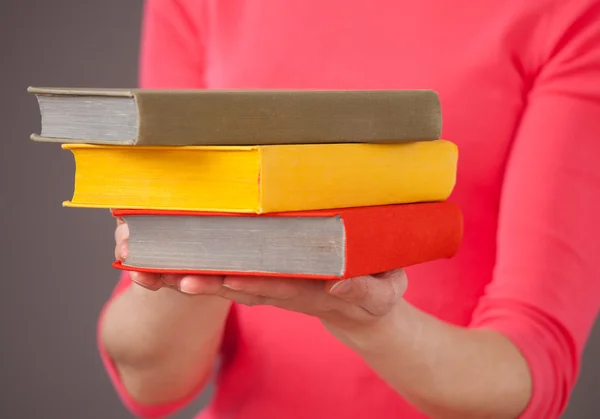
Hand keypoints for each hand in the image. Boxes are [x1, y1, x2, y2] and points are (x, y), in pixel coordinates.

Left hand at [115, 217, 407, 345]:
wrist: (363, 308)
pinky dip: (201, 267)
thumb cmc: (376, 294)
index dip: (245, 282)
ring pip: (227, 278)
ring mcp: (272, 283)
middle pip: (237, 284)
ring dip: (191, 275)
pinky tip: (170, 261)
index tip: (215, 278)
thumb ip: (366, 290)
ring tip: (151, 271)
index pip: (273, 286)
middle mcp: (282, 288)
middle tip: (167, 277)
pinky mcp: (268, 276)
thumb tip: (341, 283)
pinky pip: (232, 271)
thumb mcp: (383, 292)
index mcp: (310, 290)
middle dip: (202, 281)